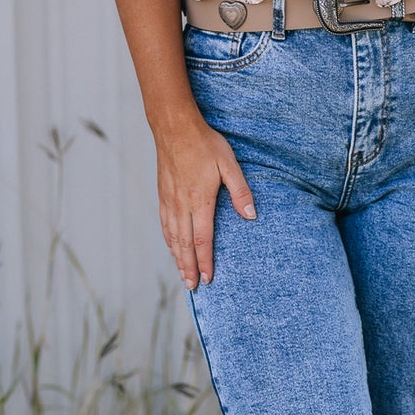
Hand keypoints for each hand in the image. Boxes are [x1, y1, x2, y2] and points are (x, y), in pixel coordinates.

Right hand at [156, 119, 255, 289]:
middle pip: (185, 244)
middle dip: (189, 268)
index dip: (205, 261)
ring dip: (178, 258)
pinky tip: (172, 247)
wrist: (174, 127)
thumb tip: (251, 216)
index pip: (202, 239)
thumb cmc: (205, 144)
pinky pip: (164, 224)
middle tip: (193, 287)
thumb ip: (240, 192)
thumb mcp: (229, 164)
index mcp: (199, 200)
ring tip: (182, 274)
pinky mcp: (163, 194)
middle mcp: (181, 205)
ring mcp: (169, 200)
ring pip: (172, 236)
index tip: (209, 278)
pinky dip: (169, 240)